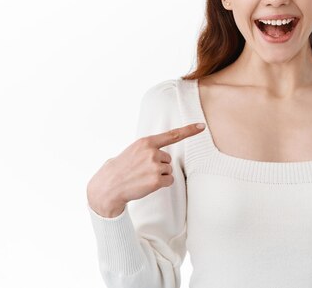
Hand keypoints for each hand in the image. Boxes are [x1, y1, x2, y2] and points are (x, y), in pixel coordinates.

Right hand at [86, 122, 205, 217]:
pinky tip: (147, 184)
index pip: (172, 135)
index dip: (189, 130)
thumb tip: (165, 154)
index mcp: (146, 142)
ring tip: (143, 177)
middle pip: (168, 159)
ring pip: (169, 171)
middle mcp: (151, 152)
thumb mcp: (134, 151)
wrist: (109, 186)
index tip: (202, 126)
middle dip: (159, 166)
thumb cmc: (123, 168)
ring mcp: (154, 166)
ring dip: (159, 176)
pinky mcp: (156, 180)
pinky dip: (161, 184)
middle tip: (142, 171)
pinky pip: (169, 181)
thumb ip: (150, 148)